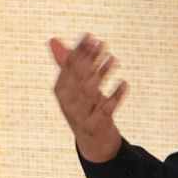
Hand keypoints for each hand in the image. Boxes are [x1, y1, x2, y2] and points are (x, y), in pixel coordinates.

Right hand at [49, 35, 127, 162]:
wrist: (93, 140)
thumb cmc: (84, 106)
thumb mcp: (74, 86)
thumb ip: (66, 63)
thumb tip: (52, 40)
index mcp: (60, 89)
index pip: (68, 66)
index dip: (79, 51)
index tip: (90, 36)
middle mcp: (68, 101)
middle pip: (78, 77)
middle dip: (90, 59)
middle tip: (103, 44)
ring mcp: (81, 114)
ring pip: (91, 91)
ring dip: (102, 74)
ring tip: (114, 59)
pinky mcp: (96, 124)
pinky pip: (107, 108)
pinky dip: (116, 96)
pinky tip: (125, 84)